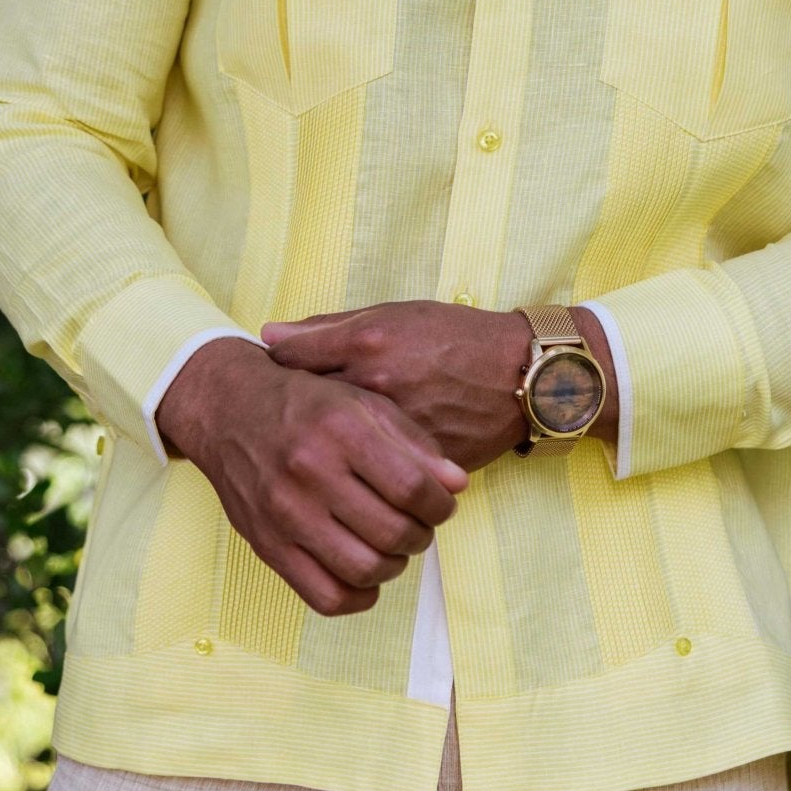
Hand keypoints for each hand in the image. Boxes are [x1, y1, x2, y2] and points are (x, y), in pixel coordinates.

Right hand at [154, 338, 467, 617]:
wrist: (230, 410)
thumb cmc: (307, 403)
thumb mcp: (363, 402)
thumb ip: (414, 442)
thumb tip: (457, 485)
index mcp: (341, 429)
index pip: (412, 487)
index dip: (440, 505)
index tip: (442, 503)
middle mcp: (310, 471)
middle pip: (392, 532)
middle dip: (421, 535)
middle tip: (419, 524)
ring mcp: (285, 513)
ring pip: (364, 569)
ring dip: (394, 565)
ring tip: (393, 545)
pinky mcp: (267, 545)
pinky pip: (325, 596)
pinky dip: (358, 595)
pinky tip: (365, 573)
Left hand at [260, 301, 534, 469]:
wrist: (522, 376)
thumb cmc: (457, 337)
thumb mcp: (395, 315)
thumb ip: (329, 327)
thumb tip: (271, 335)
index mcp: (366, 342)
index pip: (290, 362)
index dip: (274, 375)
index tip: (269, 383)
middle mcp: (376, 385)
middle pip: (305, 412)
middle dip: (289, 421)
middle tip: (283, 425)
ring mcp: (394, 428)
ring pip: (335, 451)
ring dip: (321, 454)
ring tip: (313, 454)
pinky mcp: (415, 463)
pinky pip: (371, 475)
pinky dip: (358, 474)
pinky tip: (352, 470)